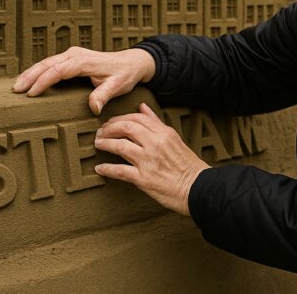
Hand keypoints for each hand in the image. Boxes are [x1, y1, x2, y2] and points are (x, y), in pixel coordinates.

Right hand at [11, 47, 155, 113]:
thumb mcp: (117, 86)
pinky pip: (51, 63)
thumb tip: (93, 107)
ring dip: (31, 73)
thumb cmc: (124, 74)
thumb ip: (103, 95)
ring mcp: (72, 54)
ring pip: (46, 62)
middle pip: (47, 64)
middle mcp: (75, 54)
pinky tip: (30, 79)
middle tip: (16, 90)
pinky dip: (38, 71)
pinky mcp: (72, 58)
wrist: (132, 62)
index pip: (57, 70)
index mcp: (83, 61)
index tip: (31, 94)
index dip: (43, 81)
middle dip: (29, 76)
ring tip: (17, 85)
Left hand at [94, 103, 208, 215]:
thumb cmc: (188, 165)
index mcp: (164, 133)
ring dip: (105, 144)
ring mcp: (149, 161)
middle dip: (109, 128)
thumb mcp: (174, 138)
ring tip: (97, 144)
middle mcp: (155, 144)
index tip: (112, 122)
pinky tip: (100, 168)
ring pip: (120, 146)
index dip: (120, 118)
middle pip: (126, 128)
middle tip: (100, 131)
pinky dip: (107, 168)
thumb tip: (143, 107)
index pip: (137, 117)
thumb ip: (156, 123)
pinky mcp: (144, 179)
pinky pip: (120, 171)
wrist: (199, 188)